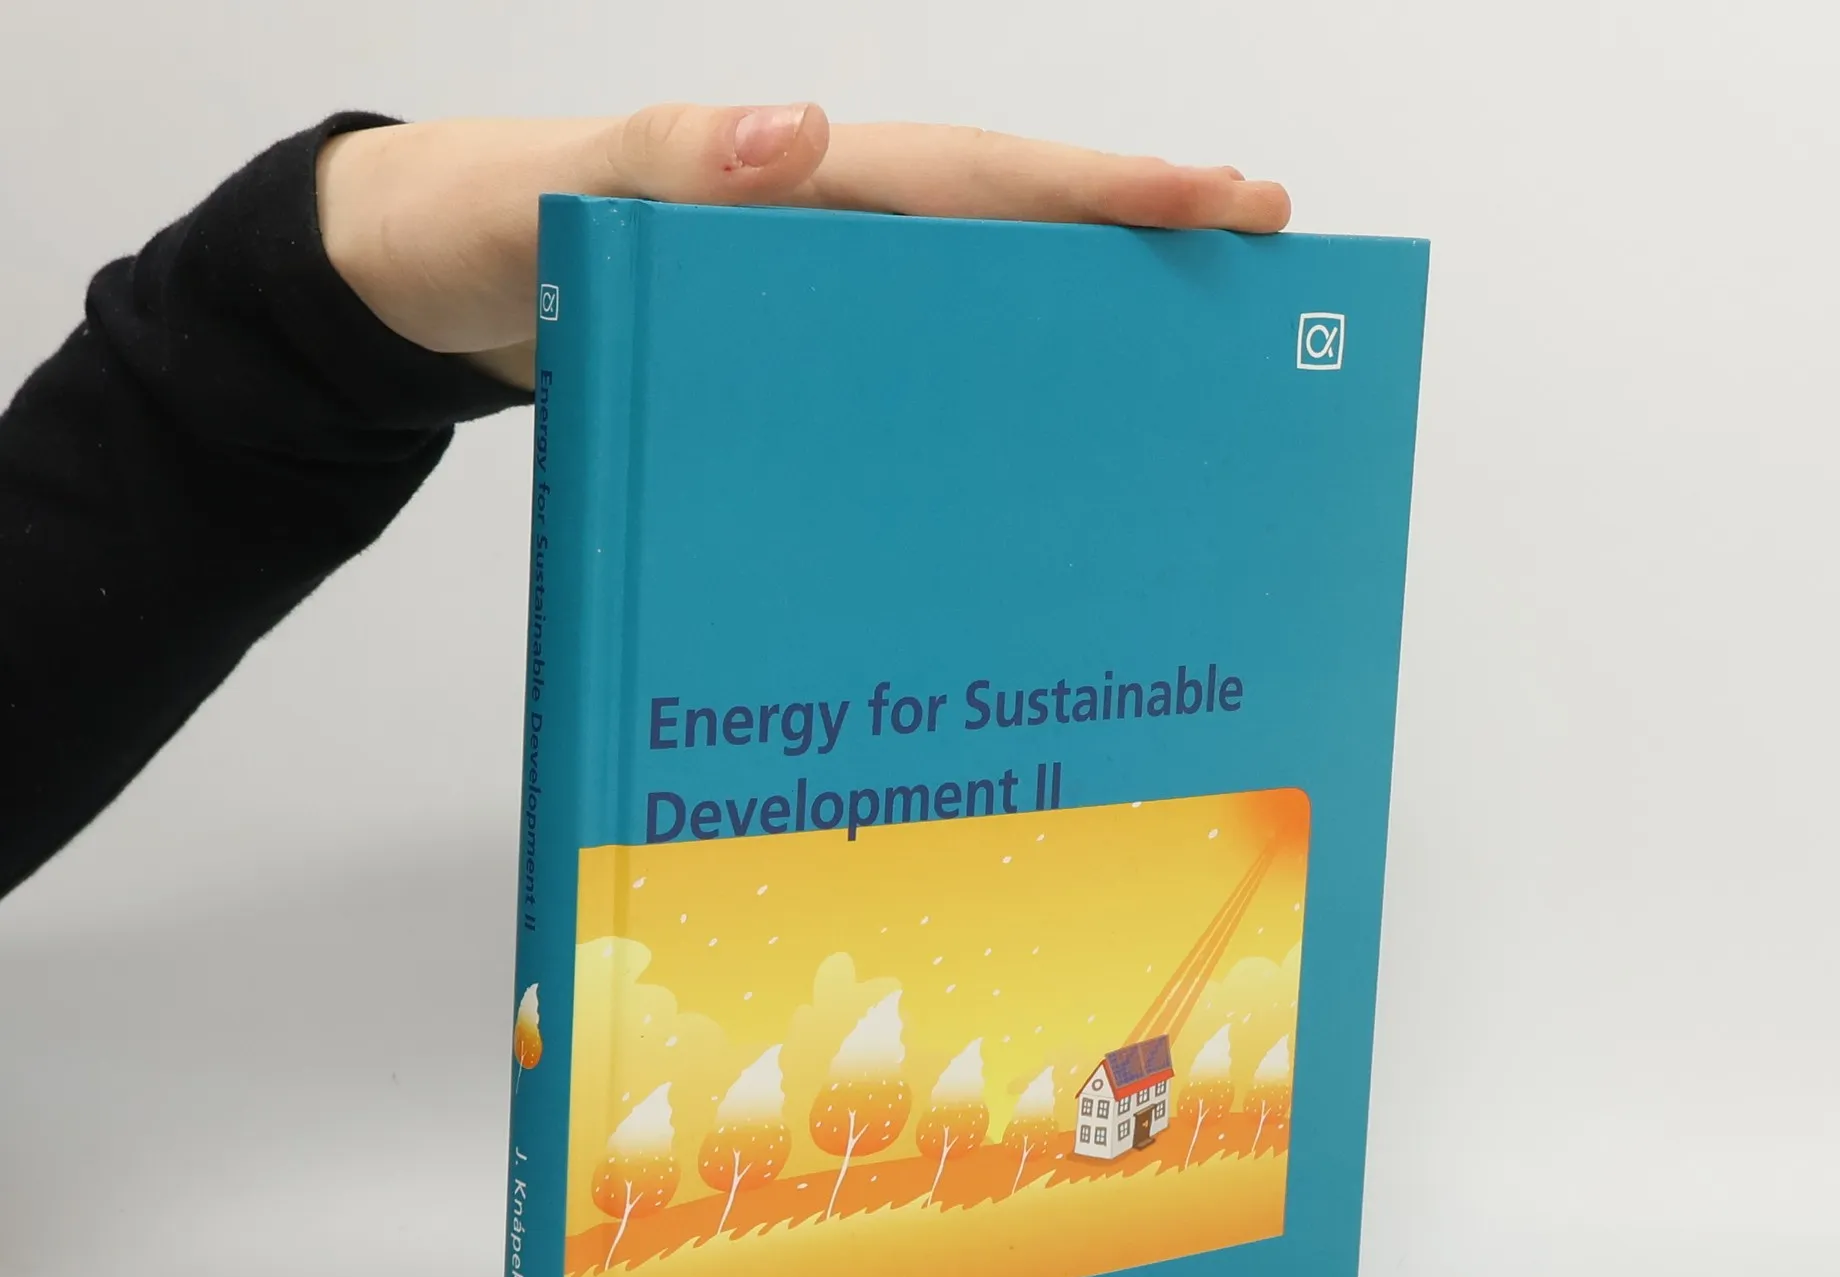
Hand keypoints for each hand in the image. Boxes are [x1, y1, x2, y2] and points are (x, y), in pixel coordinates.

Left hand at [315, 107, 1291, 387]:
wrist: (435, 288)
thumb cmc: (488, 234)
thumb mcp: (549, 197)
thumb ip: (657, 165)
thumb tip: (799, 134)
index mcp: (804, 190)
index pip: (983, 181)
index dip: (1106, 191)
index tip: (1225, 202)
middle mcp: (833, 233)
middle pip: (1016, 224)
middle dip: (1142, 234)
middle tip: (1270, 256)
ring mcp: (821, 298)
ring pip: (981, 292)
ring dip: (1084, 309)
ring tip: (1192, 357)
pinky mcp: (797, 359)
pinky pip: (915, 364)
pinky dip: (990, 384)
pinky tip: (1035, 446)